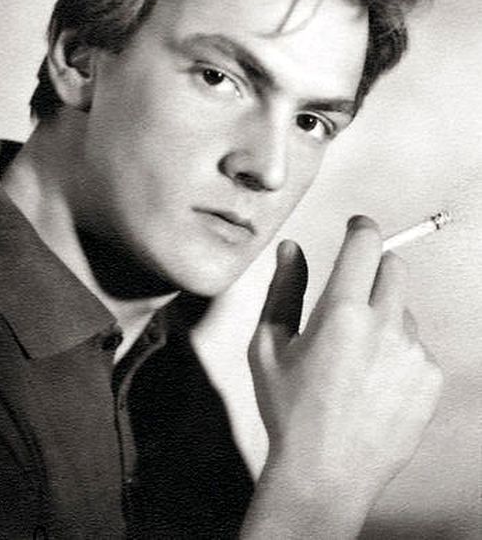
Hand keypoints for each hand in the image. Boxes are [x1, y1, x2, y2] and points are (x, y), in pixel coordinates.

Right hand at [245, 216, 442, 534]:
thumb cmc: (289, 410)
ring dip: (383, 315)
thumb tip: (293, 249)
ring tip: (355, 357)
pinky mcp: (430, 378)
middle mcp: (385, 327)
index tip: (357, 226)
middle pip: (394, 267)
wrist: (325, 474)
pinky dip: (398, 350)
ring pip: (403, 309)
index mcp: (342, 314)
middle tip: (350, 296)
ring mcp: (413, 353)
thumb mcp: (269, 345)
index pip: (365, 244)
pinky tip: (373, 381)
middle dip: (373, 268)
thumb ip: (284, 288)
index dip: (361, 227)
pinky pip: (417, 344)